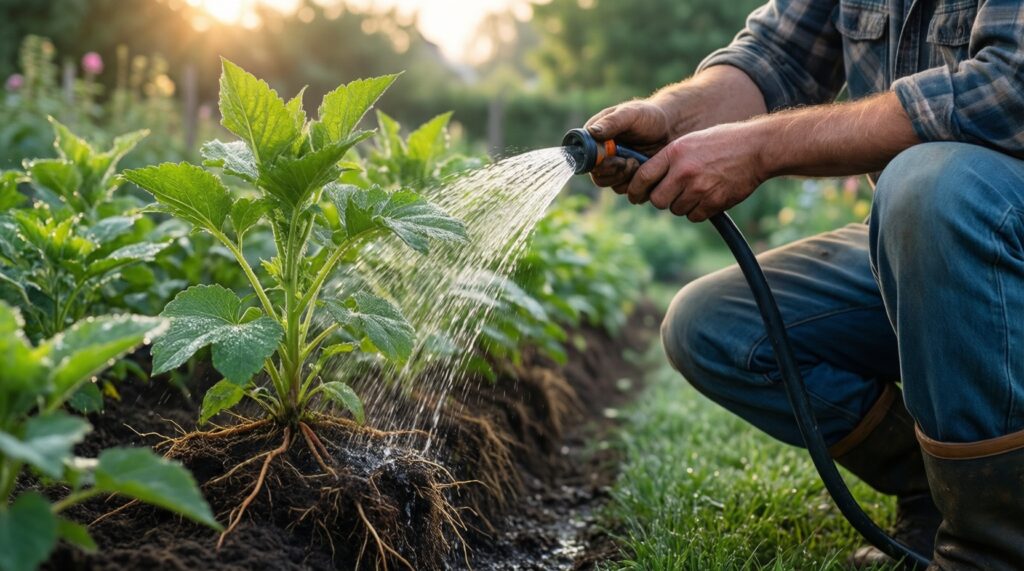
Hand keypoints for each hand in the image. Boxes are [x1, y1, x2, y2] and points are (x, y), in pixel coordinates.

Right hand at [584, 101, 670, 193]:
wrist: (671, 128)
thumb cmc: (649, 116)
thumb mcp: (630, 114)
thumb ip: (612, 123)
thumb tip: (592, 132)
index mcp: (595, 138)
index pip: (585, 157)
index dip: (597, 162)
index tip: (614, 157)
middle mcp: (601, 156)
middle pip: (597, 176)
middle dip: (614, 172)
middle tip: (630, 162)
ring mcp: (615, 169)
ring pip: (612, 185)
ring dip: (627, 178)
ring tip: (639, 162)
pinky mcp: (628, 179)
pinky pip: (627, 190)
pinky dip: (637, 183)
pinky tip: (646, 169)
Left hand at [626, 122, 766, 221]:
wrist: (757, 148)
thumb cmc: (722, 142)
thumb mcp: (690, 141)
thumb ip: (669, 159)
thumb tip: (648, 180)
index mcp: (675, 152)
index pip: (643, 177)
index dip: (635, 190)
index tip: (634, 196)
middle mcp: (684, 171)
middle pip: (657, 200)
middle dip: (661, 200)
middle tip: (670, 194)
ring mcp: (699, 188)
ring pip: (676, 210)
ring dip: (682, 205)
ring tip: (697, 189)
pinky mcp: (714, 202)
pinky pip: (694, 216)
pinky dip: (698, 211)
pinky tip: (708, 196)